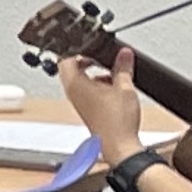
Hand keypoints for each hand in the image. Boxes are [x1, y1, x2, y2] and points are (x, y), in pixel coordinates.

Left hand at [56, 47, 148, 171]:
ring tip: (112, 73)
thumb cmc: (117, 122)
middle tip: (103, 57)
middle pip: (72, 67)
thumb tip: (124, 53)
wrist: (119, 146)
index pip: (66, 57)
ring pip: (80, 79)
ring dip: (94, 73)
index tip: (90, 44)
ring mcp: (78, 101)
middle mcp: (73, 92)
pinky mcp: (87, 109)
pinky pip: (87, 90)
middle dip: (88, 60)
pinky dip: (97, 84)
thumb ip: (123, 67)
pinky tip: (114, 88)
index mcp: (75, 84)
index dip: (78, 48)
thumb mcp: (125, 87)